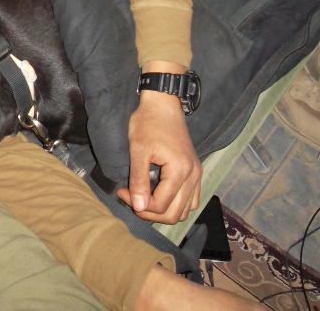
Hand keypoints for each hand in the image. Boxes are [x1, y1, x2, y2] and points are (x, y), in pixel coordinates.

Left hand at [117, 61, 200, 223]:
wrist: (163, 104)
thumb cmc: (148, 123)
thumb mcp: (138, 150)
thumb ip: (139, 180)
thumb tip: (139, 207)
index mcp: (180, 171)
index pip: (160, 206)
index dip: (139, 205)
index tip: (122, 191)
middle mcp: (193, 175)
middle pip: (174, 214)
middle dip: (150, 213)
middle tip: (132, 199)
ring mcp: (197, 174)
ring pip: (185, 211)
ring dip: (164, 211)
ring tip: (144, 199)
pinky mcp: (196, 171)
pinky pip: (191, 200)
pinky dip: (176, 204)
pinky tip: (160, 196)